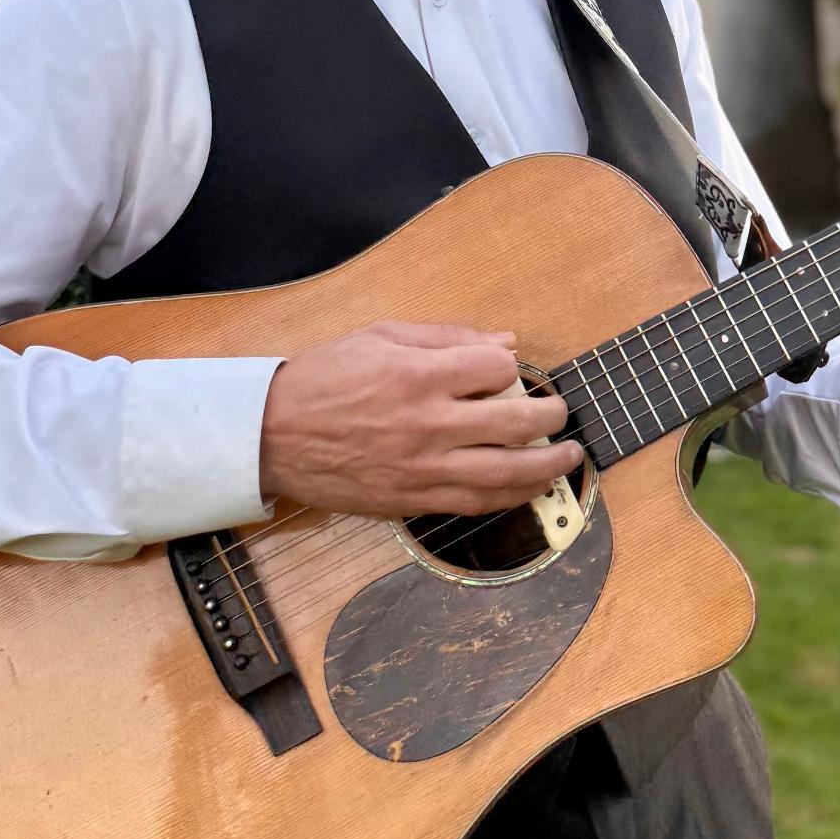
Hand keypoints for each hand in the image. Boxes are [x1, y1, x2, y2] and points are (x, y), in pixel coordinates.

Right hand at [258, 321, 570, 518]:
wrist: (271, 434)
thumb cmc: (323, 379)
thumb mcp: (380, 336)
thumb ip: (446, 337)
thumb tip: (504, 341)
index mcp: (418, 374)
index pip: (496, 369)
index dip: (511, 368)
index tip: (510, 372)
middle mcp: (427, 422)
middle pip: (516, 422)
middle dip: (551, 417)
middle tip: (562, 414)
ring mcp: (422, 467)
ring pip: (506, 473)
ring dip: (548, 467)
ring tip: (568, 459)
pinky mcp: (412, 499)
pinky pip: (475, 503)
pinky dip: (510, 497)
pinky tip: (528, 488)